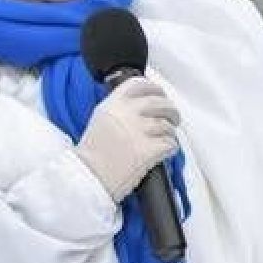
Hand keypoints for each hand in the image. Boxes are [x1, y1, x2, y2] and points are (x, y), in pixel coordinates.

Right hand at [74, 76, 179, 201]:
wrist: (90, 177)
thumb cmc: (93, 154)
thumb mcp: (101, 119)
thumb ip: (119, 108)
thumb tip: (142, 104)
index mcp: (113, 104)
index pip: (140, 84)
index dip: (155, 89)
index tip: (160, 95)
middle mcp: (127, 113)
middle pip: (160, 103)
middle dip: (171, 111)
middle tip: (173, 119)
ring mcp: (139, 131)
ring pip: (167, 125)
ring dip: (170, 133)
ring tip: (163, 139)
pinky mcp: (150, 149)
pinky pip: (171, 143)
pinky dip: (171, 148)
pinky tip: (164, 152)